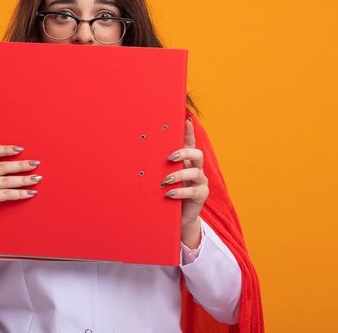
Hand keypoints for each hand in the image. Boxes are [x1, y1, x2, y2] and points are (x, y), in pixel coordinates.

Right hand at [0, 145, 40, 265]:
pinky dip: (21, 193)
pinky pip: (7, 194)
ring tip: (37, 178)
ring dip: (24, 180)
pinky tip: (31, 193)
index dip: (5, 149)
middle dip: (21, 165)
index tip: (21, 149)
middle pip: (2, 167)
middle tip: (36, 163)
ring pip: (7, 181)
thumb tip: (21, 160)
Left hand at [161, 117, 208, 247]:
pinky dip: (180, 192)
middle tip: (170, 157)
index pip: (190, 143)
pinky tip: (169, 194)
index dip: (189, 132)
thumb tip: (136, 155)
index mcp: (187, 161)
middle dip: (184, 153)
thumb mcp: (161, 177)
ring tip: (166, 180)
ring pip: (196, 172)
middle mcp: (196, 168)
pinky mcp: (201, 195)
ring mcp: (200, 182)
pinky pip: (194, 191)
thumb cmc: (168, 192)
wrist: (178, 217)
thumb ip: (156, 167)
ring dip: (179, 174)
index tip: (185, 120)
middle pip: (198, 154)